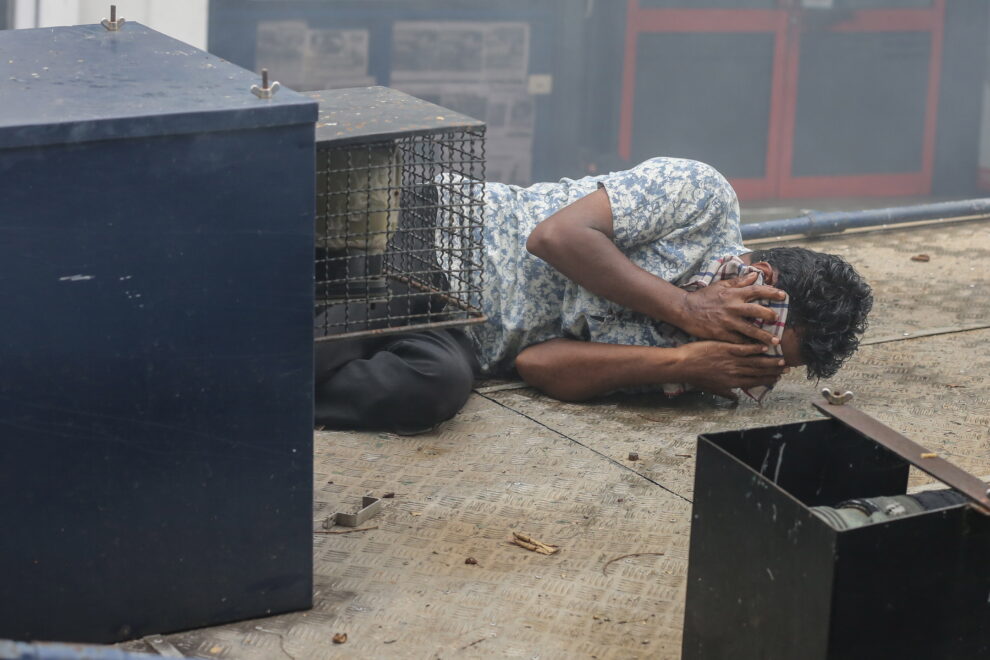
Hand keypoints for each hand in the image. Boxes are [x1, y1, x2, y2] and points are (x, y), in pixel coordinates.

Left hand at [674, 341, 788, 399]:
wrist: (683, 366)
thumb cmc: (695, 377)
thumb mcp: (711, 388)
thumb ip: (725, 393)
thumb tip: (734, 398)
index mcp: (731, 382)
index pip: (753, 382)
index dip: (767, 380)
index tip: (777, 378)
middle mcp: (734, 373)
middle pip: (758, 372)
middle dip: (773, 371)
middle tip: (786, 368)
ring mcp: (731, 360)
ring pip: (754, 361)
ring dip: (769, 360)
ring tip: (781, 358)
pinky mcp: (726, 349)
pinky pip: (744, 349)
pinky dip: (755, 348)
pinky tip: (765, 346)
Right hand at [677, 271, 785, 345]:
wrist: (685, 310)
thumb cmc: (703, 297)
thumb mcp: (720, 285)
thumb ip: (739, 281)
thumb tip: (755, 275)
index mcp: (733, 294)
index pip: (757, 290)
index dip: (772, 292)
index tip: (783, 295)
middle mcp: (733, 307)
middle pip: (757, 311)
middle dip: (770, 316)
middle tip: (778, 320)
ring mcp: (728, 322)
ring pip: (750, 330)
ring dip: (764, 337)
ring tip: (774, 342)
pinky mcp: (721, 333)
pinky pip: (738, 341)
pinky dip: (748, 346)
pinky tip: (756, 351)